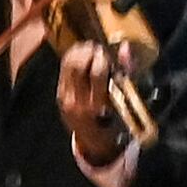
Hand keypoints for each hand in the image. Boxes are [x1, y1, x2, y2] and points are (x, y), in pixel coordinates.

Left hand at [53, 33, 136, 165]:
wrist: (94, 138)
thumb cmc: (116, 120)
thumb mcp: (125, 101)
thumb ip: (127, 72)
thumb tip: (125, 47)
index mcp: (98, 105)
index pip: (98, 72)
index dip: (104, 57)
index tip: (111, 52)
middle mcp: (78, 101)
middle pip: (79, 64)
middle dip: (91, 52)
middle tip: (101, 50)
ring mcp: (66, 97)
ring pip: (69, 63)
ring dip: (81, 52)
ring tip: (92, 50)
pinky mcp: (59, 93)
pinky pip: (64, 68)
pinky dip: (74, 57)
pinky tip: (83, 56)